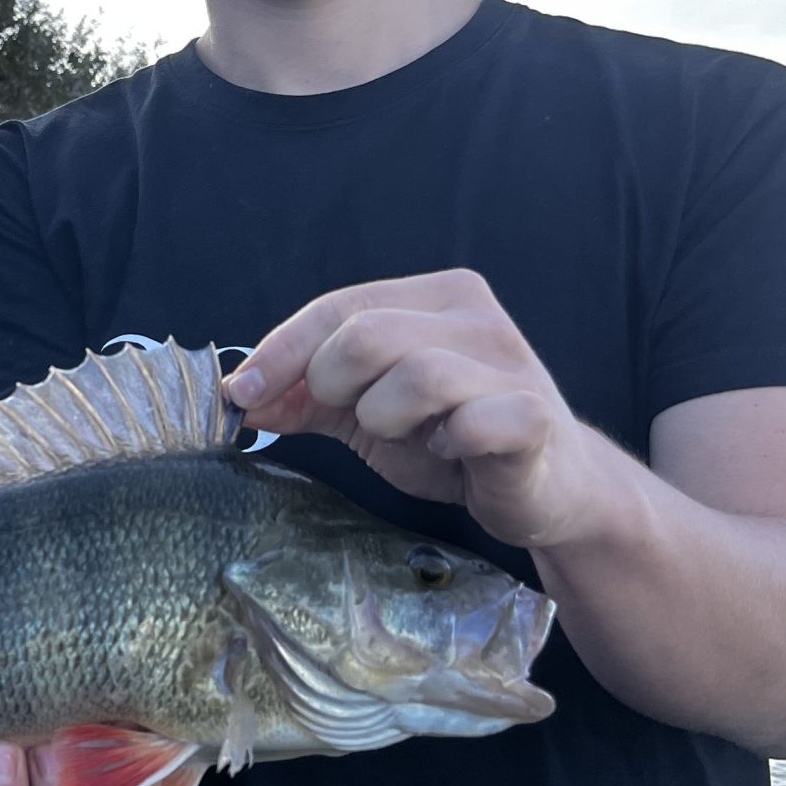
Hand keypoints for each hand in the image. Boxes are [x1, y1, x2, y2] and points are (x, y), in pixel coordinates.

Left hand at [226, 269, 608, 550]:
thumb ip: (306, 398)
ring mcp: (512, 363)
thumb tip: (238, 395)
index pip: (338, 307)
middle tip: (353, 417)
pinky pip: (472, 421)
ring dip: (387, 418)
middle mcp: (476, 317)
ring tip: (410, 436)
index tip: (242, 392)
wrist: (546, 488)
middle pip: (367, 334)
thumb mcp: (366, 411)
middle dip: (333, 385)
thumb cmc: (451, 439)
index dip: (281, 350)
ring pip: (417, 374)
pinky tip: (451, 451)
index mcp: (434, 297)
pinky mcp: (534, 416)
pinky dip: (446, 442)